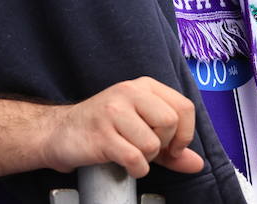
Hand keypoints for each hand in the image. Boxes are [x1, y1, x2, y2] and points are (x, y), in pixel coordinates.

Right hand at [39, 77, 204, 177]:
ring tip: (130, 153)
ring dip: (146, 159)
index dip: (185, 134)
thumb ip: (171, 148)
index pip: (184, 107)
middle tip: (147, 150)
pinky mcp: (101, 134)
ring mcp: (113, 111)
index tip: (174, 148)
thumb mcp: (141, 130)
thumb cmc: (104, 128)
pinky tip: (125, 164)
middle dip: (163, 146)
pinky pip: (134, 158)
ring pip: (152, 144)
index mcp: (143, 86)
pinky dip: (135, 170)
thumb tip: (196, 163)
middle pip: (170, 123)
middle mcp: (129, 92)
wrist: (60, 132)